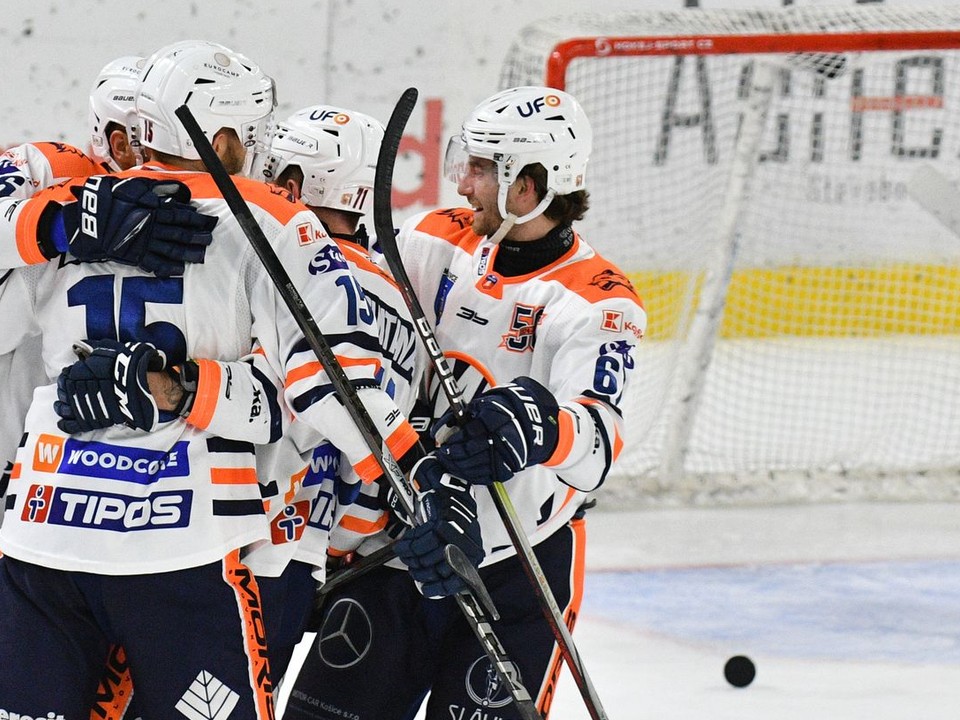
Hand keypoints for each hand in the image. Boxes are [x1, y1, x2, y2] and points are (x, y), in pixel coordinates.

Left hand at [54, 340, 165, 432]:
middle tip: (65, 390)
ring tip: (61, 406)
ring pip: (65, 408)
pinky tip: (63, 422)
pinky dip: (66, 424)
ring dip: (61, 407)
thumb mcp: (111, 349)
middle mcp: (79, 389)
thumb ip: (94, 348)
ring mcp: (85, 406)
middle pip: (64, 391)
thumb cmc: (129, 366)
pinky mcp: (92, 420)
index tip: (70, 376)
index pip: (66, 375)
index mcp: (81, 372)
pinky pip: (74, 425)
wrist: (143, 385)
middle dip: (63, 391)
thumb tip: (81, 345)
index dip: (67, 376)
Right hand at [60, 176, 217, 275]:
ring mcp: (145, 243)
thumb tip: (179, 192)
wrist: (85, 219)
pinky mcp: (135, 256)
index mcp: (153, 210)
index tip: (210, 221)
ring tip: (201, 256)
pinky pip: (155, 264)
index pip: (181, 215)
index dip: (197, 219)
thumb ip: (157, 189)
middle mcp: (153, 227)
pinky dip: (168, 268)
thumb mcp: (134, 187)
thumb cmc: (109, 199)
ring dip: (189, 253)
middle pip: (181, 233)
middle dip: (198, 237)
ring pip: (172, 250)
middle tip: (211, 239)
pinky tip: (179, 270)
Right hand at [394, 455, 483, 597]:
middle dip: (419, 569)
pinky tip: (405, 543)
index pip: (456, 581)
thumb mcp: (457, 546)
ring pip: (427, 553)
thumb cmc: (454, 522)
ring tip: (405, 553)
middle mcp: (468, 547)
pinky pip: (422, 537)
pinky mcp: (444, 520)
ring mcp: (457, 534)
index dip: (438, 588)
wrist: (452, 493)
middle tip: (411, 565)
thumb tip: (432, 583)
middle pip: (437, 568)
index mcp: (473, 556)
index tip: (425, 589)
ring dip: (411, 555)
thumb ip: (448, 564)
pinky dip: (410, 542)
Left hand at [433, 376, 559, 483]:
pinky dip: (471, 474)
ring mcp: (506, 455)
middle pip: (469, 450)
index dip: (451, 439)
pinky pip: (486, 475)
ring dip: (458, 466)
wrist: (537, 423)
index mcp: (496, 418)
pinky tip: (462, 470)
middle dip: (451, 454)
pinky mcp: (509, 468)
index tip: (441, 442)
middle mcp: (502, 438)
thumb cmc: (510, 410)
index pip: (467, 433)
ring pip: (476, 466)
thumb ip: (469, 414)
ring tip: (448, 463)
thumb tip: (447, 425)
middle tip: (441, 454)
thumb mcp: (489, 402)